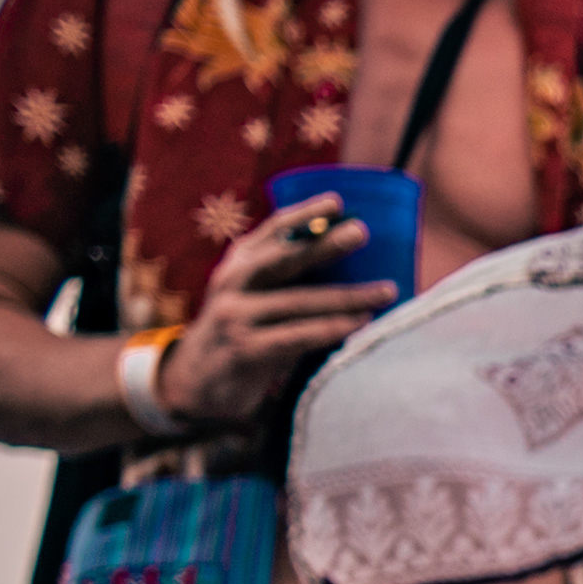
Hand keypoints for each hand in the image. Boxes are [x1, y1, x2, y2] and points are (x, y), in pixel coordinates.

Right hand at [152, 197, 400, 428]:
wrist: (197, 381)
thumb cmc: (245, 333)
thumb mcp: (256, 297)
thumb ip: (289, 280)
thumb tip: (357, 267)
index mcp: (239, 264)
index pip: (271, 231)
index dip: (303, 215)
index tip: (336, 202)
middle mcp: (233, 283)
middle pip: (283, 259)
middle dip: (324, 244)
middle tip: (361, 232)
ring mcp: (235, 316)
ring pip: (298, 301)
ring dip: (346, 296)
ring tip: (385, 291)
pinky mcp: (244, 350)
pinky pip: (296, 336)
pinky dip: (330, 329)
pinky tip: (358, 323)